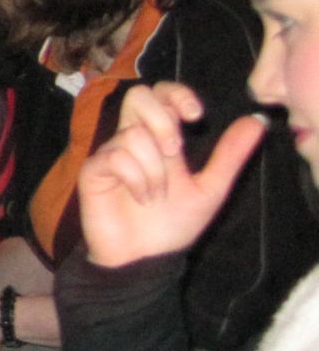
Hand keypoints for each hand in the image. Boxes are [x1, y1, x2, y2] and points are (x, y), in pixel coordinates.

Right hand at [77, 83, 265, 269]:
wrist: (145, 257)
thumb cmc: (172, 225)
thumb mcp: (210, 188)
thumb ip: (230, 156)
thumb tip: (257, 121)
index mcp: (159, 137)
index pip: (161, 93)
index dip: (177, 94)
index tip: (196, 117)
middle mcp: (133, 138)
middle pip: (139, 95)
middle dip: (162, 121)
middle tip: (174, 153)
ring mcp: (111, 152)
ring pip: (134, 134)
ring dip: (155, 170)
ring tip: (156, 195)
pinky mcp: (93, 169)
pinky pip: (116, 157)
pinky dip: (137, 180)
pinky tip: (140, 197)